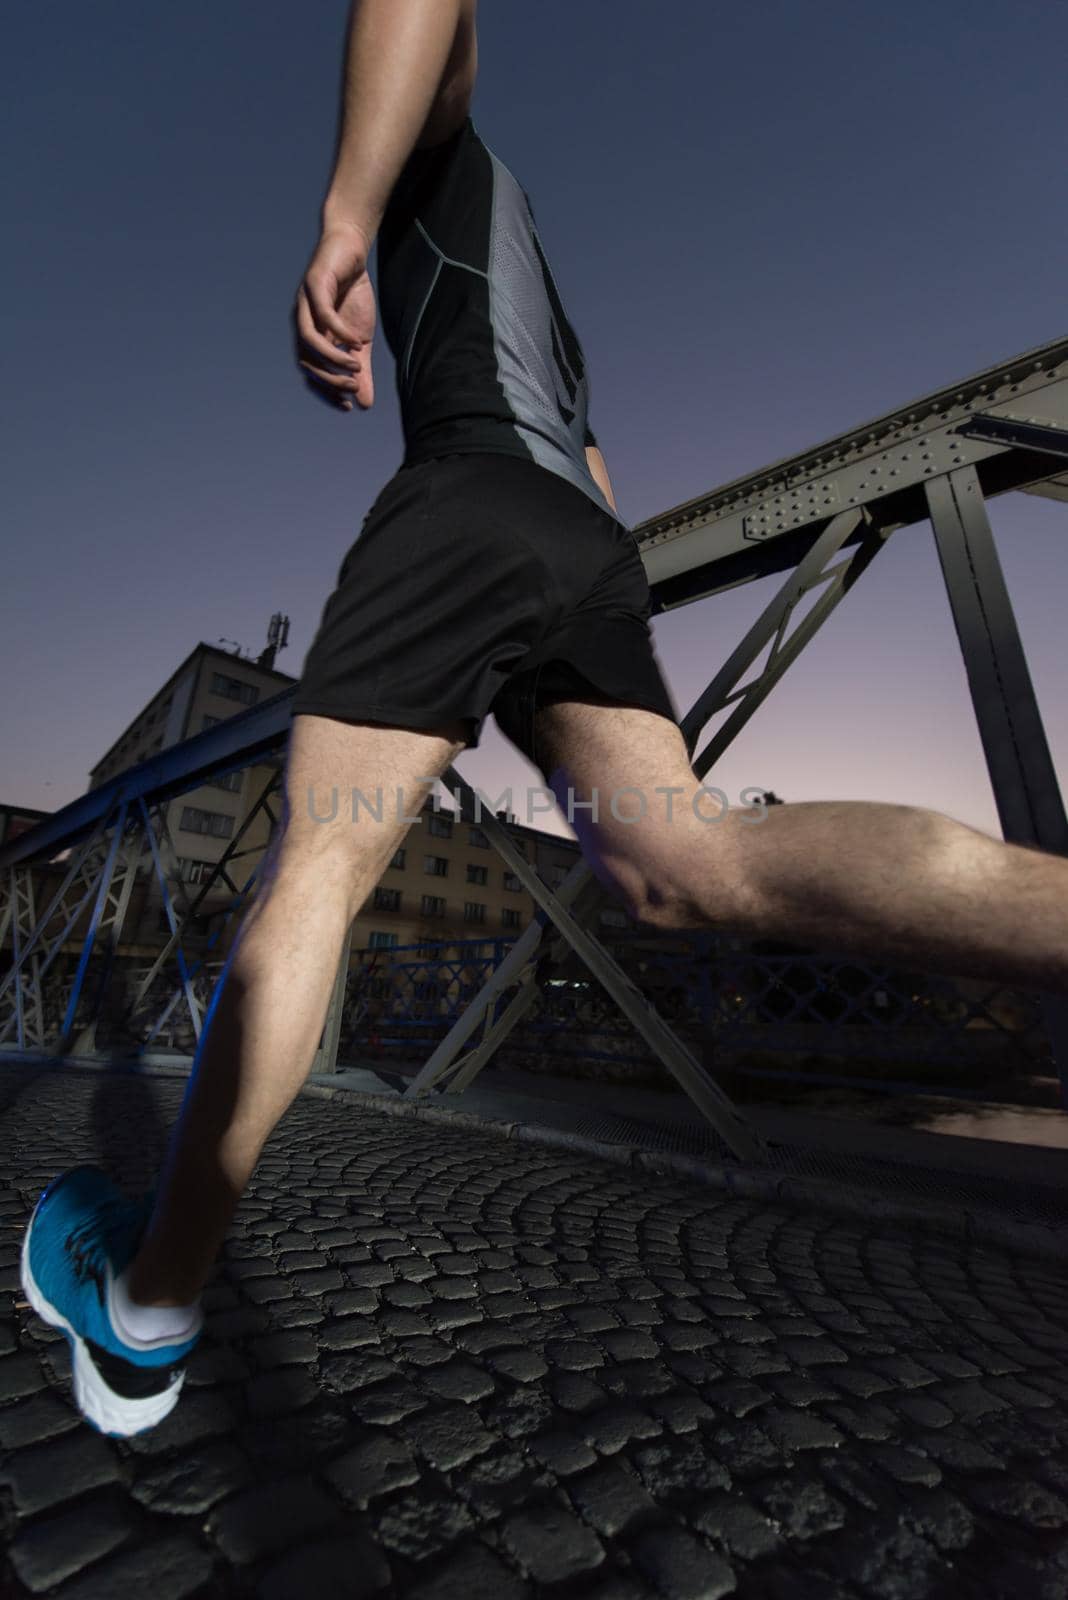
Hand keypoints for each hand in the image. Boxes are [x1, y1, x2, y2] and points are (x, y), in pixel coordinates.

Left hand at [294, 222, 375, 411]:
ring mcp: (304, 304)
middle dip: (329, 379)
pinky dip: (338, 331)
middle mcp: (301, 323)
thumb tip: (365, 404)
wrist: (350, 250)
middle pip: (305, 361)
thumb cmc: (351, 295)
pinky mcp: (314, 284)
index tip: (346, 405)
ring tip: (356, 366)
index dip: (325, 392)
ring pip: (309, 340)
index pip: (310, 374)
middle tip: (354, 387)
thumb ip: (361, 371)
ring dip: (332, 358)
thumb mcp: (360, 339)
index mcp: (309, 338)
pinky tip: (356, 341)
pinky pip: (323, 314)